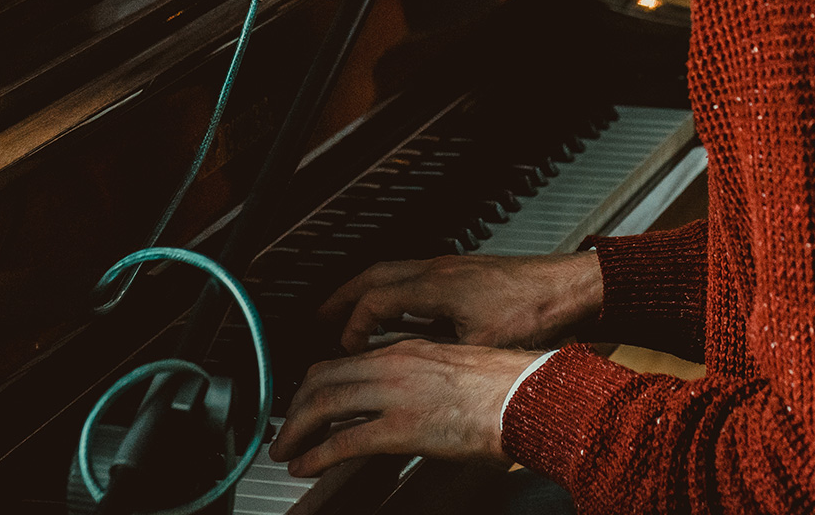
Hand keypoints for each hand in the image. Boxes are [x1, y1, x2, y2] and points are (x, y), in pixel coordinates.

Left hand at [269, 340, 538, 476]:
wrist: (530, 394)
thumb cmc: (505, 386)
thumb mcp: (453, 369)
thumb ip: (423, 378)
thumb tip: (407, 400)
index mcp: (408, 349)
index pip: (344, 359)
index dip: (315, 381)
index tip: (304, 399)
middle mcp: (395, 364)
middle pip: (323, 376)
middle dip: (295, 403)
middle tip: (284, 428)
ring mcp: (397, 394)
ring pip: (325, 403)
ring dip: (297, 428)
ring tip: (285, 448)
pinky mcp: (404, 427)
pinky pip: (345, 440)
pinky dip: (317, 453)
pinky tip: (306, 465)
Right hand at [320, 252, 601, 353]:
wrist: (572, 288)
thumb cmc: (536, 311)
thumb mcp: (481, 347)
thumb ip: (442, 362)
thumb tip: (415, 386)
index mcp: (434, 286)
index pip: (373, 301)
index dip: (352, 327)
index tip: (343, 348)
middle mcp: (438, 270)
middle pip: (373, 276)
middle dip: (343, 298)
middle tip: (320, 318)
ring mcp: (452, 269)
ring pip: (394, 273)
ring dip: (368, 294)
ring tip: (352, 316)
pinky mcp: (467, 275)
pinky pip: (415, 279)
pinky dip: (396, 295)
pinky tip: (402, 317)